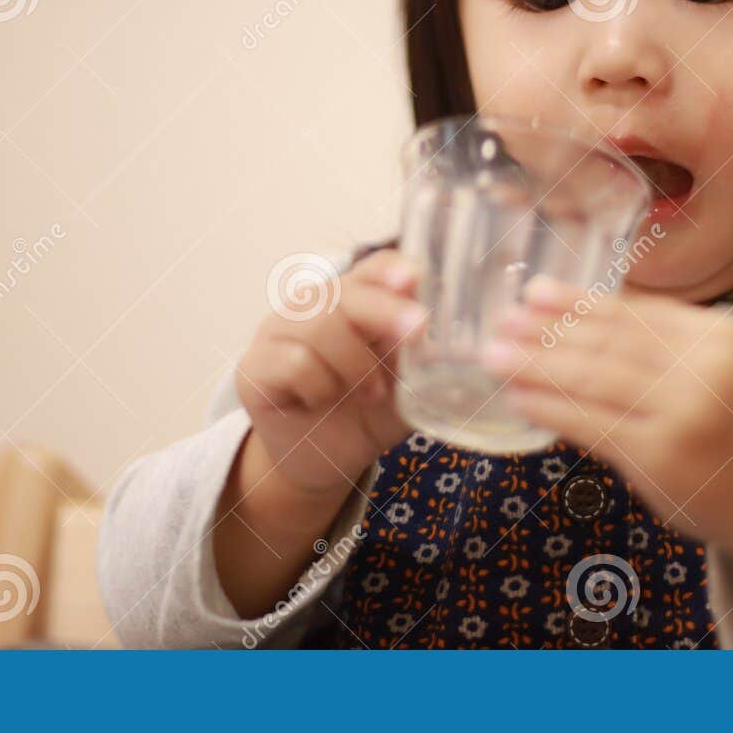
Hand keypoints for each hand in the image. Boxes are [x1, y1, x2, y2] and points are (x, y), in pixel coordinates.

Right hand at [235, 248, 425, 501]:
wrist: (323, 463)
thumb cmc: (368, 414)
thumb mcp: (408, 389)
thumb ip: (429, 365)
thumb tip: (478, 354)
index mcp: (354, 301)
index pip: (372, 268)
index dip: (391, 269)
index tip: (414, 278)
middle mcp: (312, 306)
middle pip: (346, 292)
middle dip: (387, 311)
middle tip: (418, 331)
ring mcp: (277, 332)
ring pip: (321, 326)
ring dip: (356, 365)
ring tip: (370, 393)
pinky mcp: (254, 367)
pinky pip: (294, 362)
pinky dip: (319, 386)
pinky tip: (321, 400)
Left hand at [480, 275, 732, 557]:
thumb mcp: (710, 371)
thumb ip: (655, 347)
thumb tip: (566, 323)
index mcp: (715, 335)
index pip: (633, 311)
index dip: (577, 301)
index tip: (533, 291)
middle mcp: (703, 367)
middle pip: (609, 341)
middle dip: (546, 330)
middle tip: (500, 320)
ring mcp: (683, 412)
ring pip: (594, 378)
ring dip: (537, 365)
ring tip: (495, 356)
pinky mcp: (660, 455)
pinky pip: (590, 424)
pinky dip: (549, 409)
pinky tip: (519, 400)